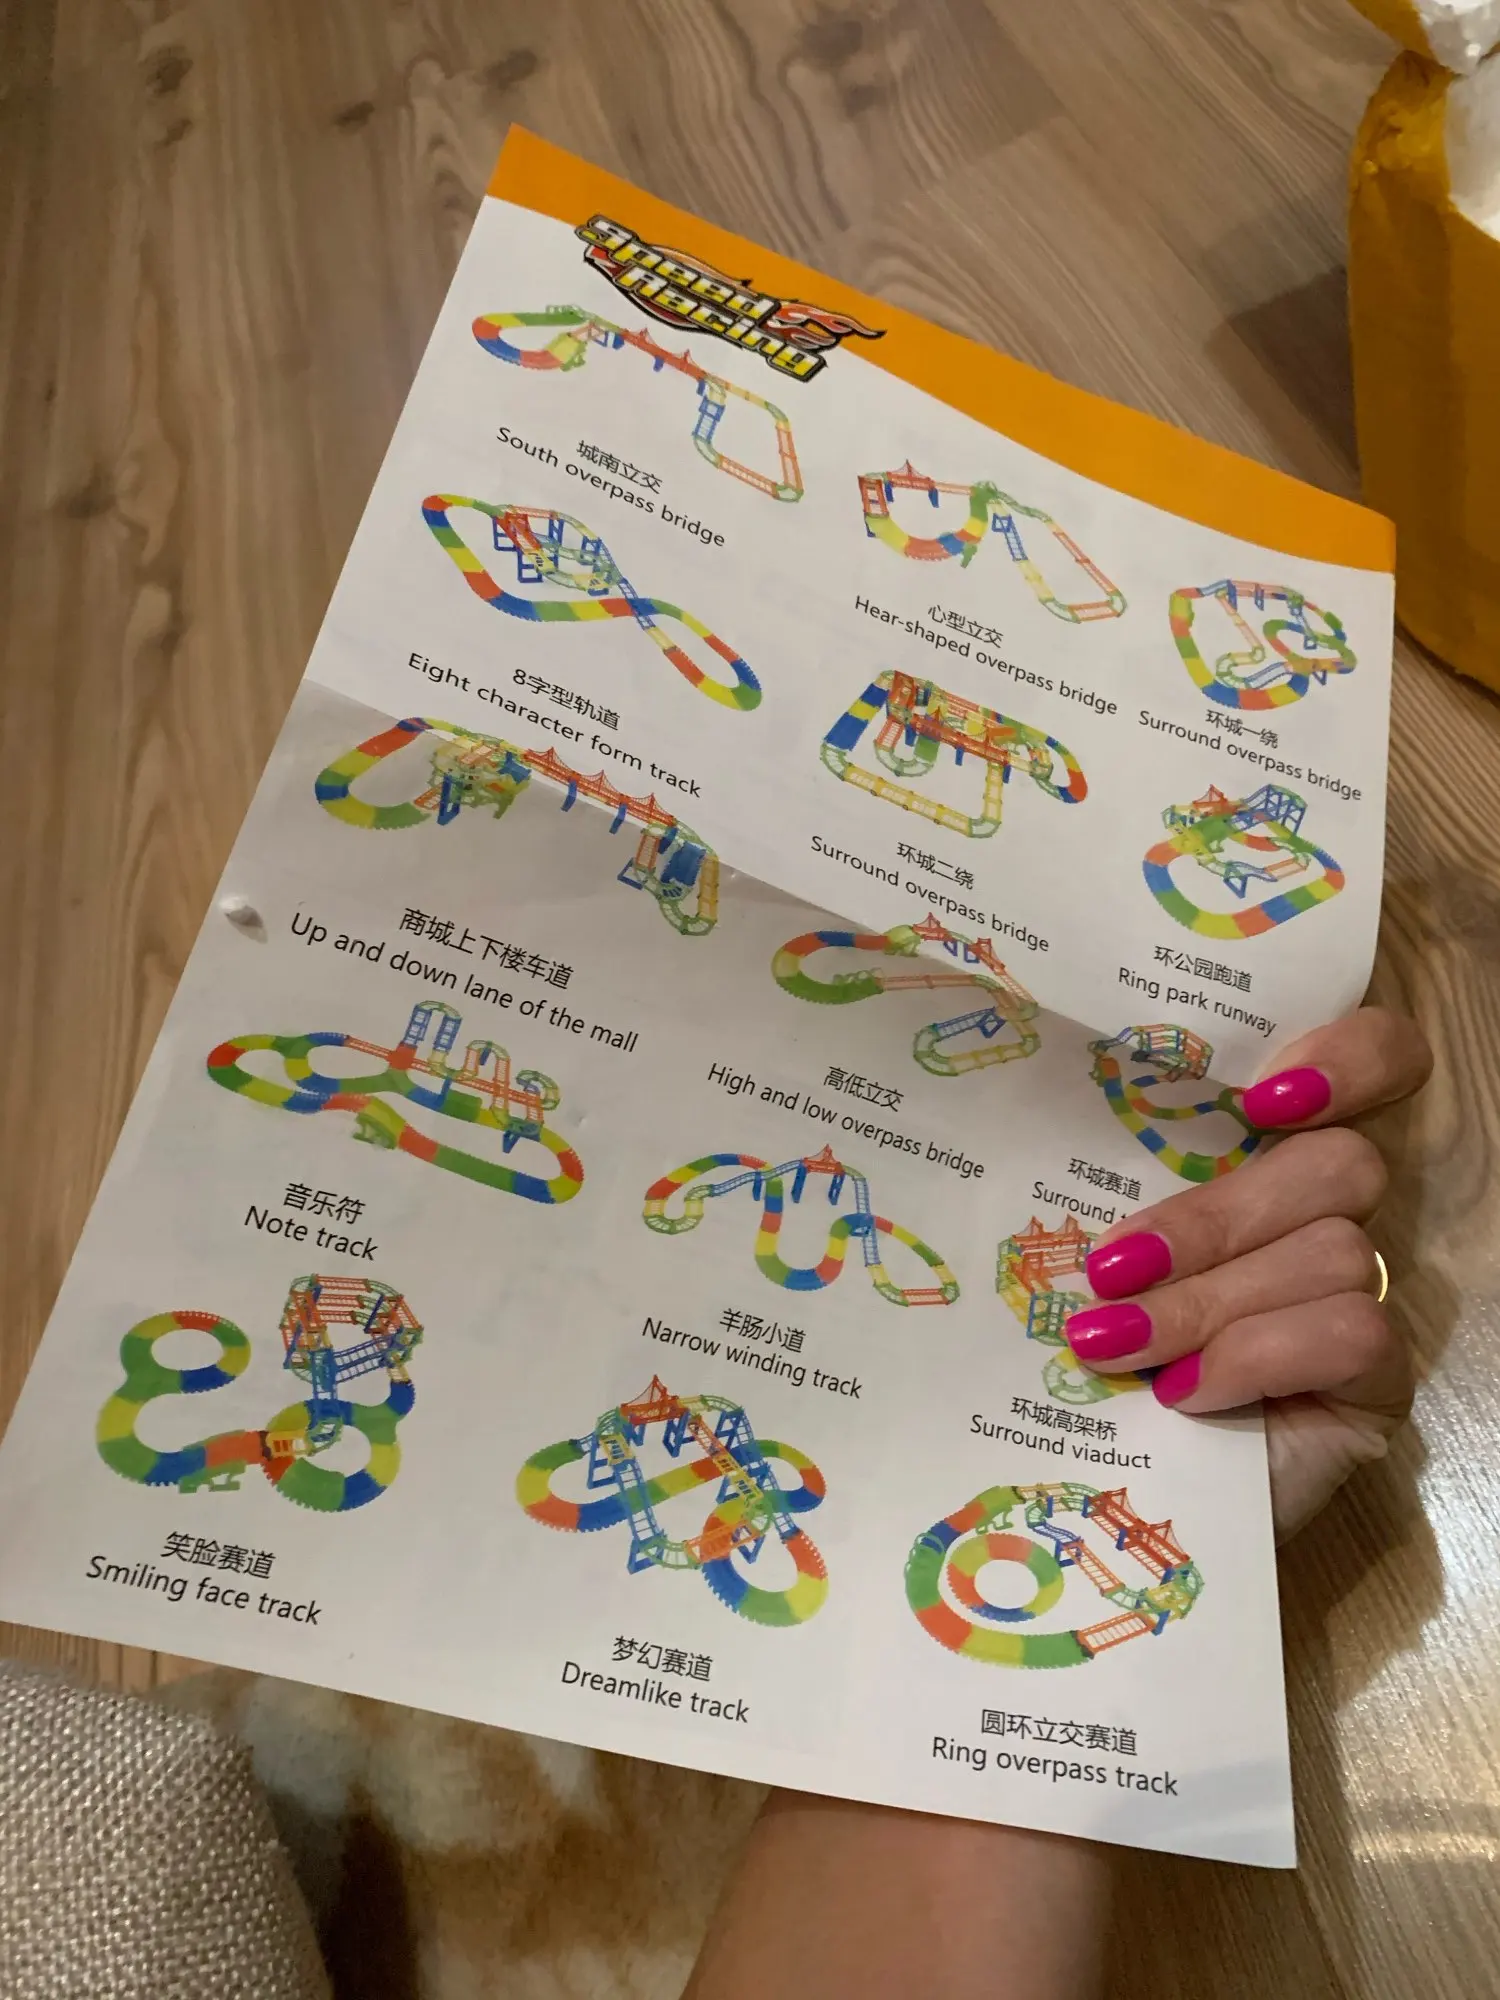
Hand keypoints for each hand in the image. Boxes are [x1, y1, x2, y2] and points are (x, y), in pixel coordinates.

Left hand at [1067, 1009, 1431, 1539]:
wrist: (1106, 1499)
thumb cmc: (1091, 1362)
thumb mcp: (1097, 1260)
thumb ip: (1109, 1196)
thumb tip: (1033, 1146)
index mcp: (1264, 1160)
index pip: (1377, 1061)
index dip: (1349, 1054)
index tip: (1261, 1095)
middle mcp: (1328, 1219)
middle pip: (1338, 1163)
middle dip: (1211, 1217)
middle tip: (1111, 1269)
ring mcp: (1363, 1299)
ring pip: (1334, 1250)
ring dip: (1206, 1301)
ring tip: (1118, 1348)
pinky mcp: (1377, 1380)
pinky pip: (1353, 1330)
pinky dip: (1254, 1355)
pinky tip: (1188, 1392)